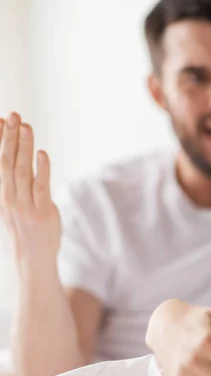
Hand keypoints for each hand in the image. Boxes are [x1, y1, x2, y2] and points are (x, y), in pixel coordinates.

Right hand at [0, 113, 60, 266]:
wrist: (32, 260)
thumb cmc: (26, 230)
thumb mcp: (15, 205)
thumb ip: (17, 183)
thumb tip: (22, 158)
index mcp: (1, 195)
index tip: (1, 119)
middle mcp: (8, 198)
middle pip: (6, 162)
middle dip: (9, 137)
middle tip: (15, 115)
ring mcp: (24, 206)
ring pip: (22, 171)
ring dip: (24, 148)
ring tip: (27, 127)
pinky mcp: (42, 212)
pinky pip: (40, 187)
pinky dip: (41, 169)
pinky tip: (42, 153)